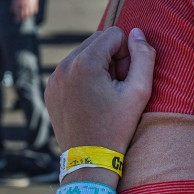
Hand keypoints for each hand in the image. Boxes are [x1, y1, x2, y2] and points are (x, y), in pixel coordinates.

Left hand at [11, 0, 39, 21]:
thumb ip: (13, 5)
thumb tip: (12, 11)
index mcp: (18, 4)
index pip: (17, 14)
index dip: (17, 19)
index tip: (17, 21)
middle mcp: (24, 5)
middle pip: (23, 15)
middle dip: (22, 18)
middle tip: (22, 20)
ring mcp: (30, 5)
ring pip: (29, 14)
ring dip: (28, 16)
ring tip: (27, 16)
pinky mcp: (35, 4)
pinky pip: (34, 11)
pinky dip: (33, 12)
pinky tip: (32, 12)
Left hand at [45, 27, 154, 151]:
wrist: (88, 160)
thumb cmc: (117, 126)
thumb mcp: (140, 91)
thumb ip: (144, 56)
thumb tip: (137, 33)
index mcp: (85, 63)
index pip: (114, 34)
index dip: (127, 54)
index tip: (125, 79)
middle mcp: (64, 65)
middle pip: (98, 40)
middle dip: (112, 57)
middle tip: (117, 86)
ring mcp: (53, 78)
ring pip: (84, 53)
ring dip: (99, 66)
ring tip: (104, 94)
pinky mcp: (50, 89)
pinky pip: (72, 68)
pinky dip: (85, 76)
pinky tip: (91, 100)